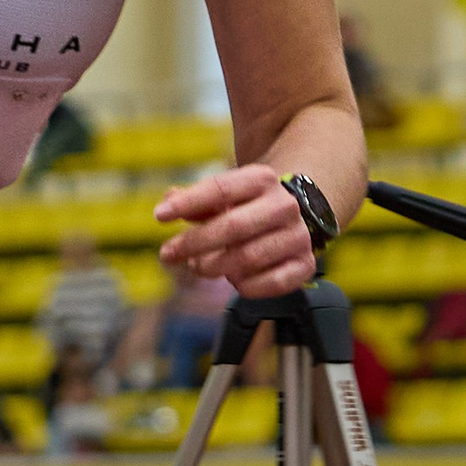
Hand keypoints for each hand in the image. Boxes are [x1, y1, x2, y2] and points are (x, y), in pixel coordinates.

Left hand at [154, 164, 317, 299]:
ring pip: (249, 257)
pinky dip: (246, 287)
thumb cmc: (245, 209)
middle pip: (233, 226)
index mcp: (261, 179)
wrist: (291, 221)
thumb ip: (193, 200)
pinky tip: (233, 281)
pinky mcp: (305, 265)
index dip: (187, 203)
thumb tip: (167, 201)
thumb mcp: (221, 198)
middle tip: (168, 254)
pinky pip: (272, 282)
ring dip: (215, 267)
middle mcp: (284, 205)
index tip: (160, 216)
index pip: (220, 188)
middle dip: (195, 243)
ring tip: (198, 266)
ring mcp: (298, 236)